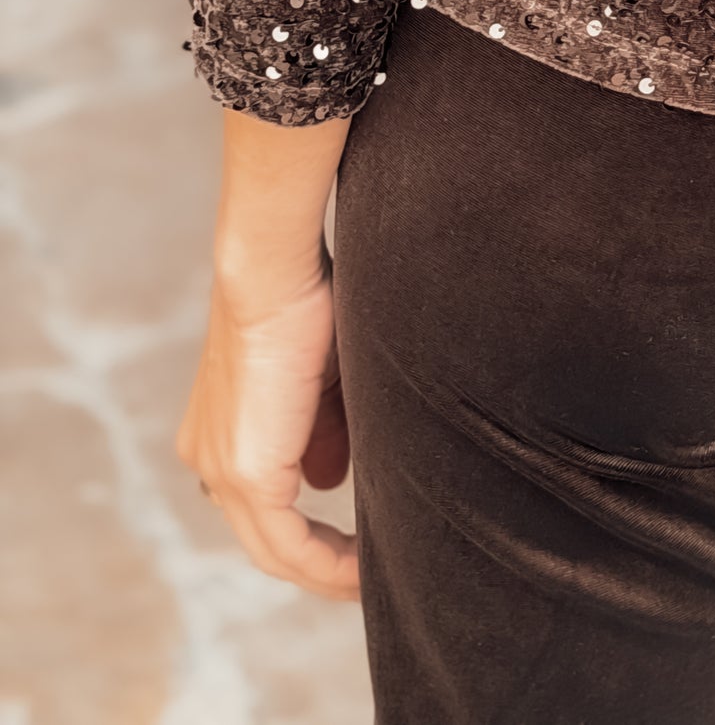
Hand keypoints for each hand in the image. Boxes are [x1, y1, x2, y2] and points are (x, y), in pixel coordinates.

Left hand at [176, 259, 358, 599]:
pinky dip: (325, 563)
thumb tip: (331, 479)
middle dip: (318, 561)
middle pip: (266, 535)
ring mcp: (223, 470)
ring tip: (369, 580)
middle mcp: (211, 458)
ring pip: (275, 549)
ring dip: (324, 570)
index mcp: (223, 431)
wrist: (274, 269)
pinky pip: (287, 545)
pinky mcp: (247, 474)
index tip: (356, 537)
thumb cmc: (306, 298)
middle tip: (365, 575)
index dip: (309, 527)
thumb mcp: (322, 375)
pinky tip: (360, 571)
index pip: (263, 500)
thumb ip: (324, 430)